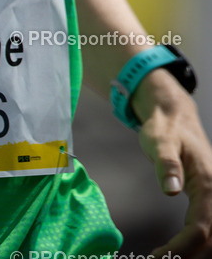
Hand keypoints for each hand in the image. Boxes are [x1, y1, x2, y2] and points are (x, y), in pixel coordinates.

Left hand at [131, 68, 211, 256]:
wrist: (175, 117)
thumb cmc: (165, 128)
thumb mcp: (160, 140)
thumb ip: (166, 164)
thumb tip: (171, 189)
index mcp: (208, 184)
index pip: (200, 229)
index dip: (180, 249)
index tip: (157, 257)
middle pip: (211, 242)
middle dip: (188, 258)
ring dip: (193, 255)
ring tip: (164, 258)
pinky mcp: (211, 204)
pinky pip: (209, 233)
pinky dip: (196, 248)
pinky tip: (176, 253)